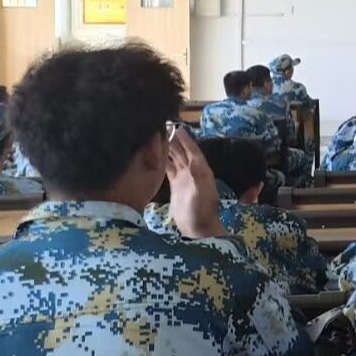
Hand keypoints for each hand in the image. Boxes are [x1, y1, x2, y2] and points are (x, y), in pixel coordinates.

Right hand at [165, 125, 226, 239]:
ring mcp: (184, 178)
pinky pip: (168, 169)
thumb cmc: (202, 211)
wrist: (197, 229)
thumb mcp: (201, 193)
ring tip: (156, 136)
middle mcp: (193, 172)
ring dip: (167, 148)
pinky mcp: (176, 185)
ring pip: (175, 159)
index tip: (177, 127)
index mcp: (201, 171)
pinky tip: (154, 154)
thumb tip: (193, 158)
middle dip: (174, 139)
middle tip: (163, 126)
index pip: (192, 151)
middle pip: (182, 152)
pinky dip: (162, 161)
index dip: (186, 139)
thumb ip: (198, 177)